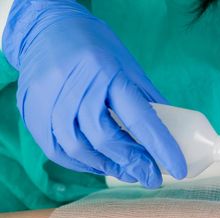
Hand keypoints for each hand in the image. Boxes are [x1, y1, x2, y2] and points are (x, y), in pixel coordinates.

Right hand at [3, 0, 186, 187]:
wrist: (46, 28)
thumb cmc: (96, 47)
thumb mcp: (128, 66)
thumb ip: (146, 99)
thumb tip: (168, 135)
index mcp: (107, 71)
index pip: (140, 119)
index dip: (161, 148)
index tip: (178, 170)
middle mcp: (76, 84)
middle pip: (106, 138)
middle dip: (134, 164)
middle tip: (151, 178)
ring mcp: (48, 98)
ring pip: (79, 148)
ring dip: (108, 168)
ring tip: (128, 174)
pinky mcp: (32, 109)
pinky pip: (56, 149)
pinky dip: (81, 164)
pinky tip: (100, 165)